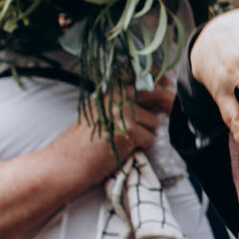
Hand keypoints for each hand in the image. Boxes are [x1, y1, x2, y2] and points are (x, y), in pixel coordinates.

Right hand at [40, 83, 171, 194]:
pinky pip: (150, 138)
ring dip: (147, 134)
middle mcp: (115, 97)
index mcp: (108, 92)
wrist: (66, 163)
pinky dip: (143, 147)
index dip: (158, 79)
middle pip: (154, 92)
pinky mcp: (127, 129)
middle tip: (172, 108)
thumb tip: (153, 98)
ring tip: (127, 141)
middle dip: (167, 101)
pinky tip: (126, 150)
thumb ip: (121, 105)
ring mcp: (121, 112)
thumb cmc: (82, 144)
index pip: (138, 75)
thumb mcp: (99, 114)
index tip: (168, 85)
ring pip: (153, 121)